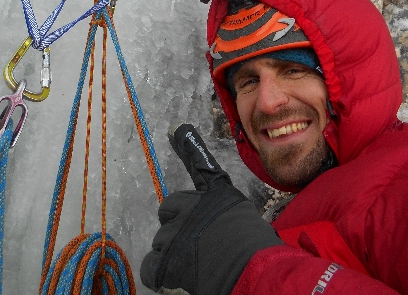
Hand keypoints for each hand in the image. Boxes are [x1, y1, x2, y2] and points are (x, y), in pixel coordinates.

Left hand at [141, 124, 282, 294]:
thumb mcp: (245, 219)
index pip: (200, 165)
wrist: (253, 270)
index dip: (188, 145)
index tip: (176, 129)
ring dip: (171, 253)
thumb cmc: (257, 250)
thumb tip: (218, 226)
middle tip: (193, 243)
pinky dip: (159, 274)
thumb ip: (224, 215)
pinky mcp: (166, 258)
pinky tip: (176, 277)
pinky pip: (150, 265)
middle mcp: (191, 207)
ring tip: (195, 265)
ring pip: (160, 240)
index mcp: (215, 195)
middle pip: (168, 209)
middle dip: (175, 224)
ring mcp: (175, 232)